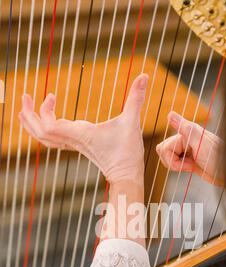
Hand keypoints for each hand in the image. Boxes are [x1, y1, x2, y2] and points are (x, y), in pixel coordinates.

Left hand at [19, 73, 148, 184]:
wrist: (126, 176)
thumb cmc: (128, 152)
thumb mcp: (132, 122)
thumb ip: (136, 98)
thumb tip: (145, 75)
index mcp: (80, 134)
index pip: (49, 126)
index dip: (43, 110)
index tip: (52, 95)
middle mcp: (72, 140)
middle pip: (39, 132)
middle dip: (28, 114)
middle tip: (24, 96)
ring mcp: (73, 145)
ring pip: (42, 138)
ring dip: (31, 123)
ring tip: (25, 107)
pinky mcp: (76, 146)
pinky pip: (51, 139)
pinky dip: (41, 128)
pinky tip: (43, 118)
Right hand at [156, 111, 223, 185]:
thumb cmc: (219, 159)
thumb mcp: (201, 143)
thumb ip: (185, 128)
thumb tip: (170, 114)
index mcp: (187, 133)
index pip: (164, 148)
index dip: (174, 159)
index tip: (190, 162)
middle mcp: (185, 139)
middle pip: (163, 151)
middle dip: (172, 162)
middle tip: (189, 165)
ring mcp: (186, 149)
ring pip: (166, 157)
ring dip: (175, 165)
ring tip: (191, 167)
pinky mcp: (189, 159)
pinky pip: (173, 162)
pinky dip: (179, 168)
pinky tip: (192, 168)